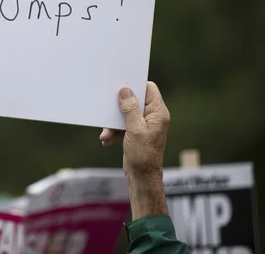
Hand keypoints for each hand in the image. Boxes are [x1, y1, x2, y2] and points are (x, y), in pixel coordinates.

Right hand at [99, 82, 170, 218]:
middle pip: (134, 101)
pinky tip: (107, 140)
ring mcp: (144, 125)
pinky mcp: (135, 133)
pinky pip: (123, 125)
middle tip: (108, 110)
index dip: (135, 86)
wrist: (142, 178)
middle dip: (119, 108)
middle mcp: (153, 117)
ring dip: (113, 123)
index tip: (120, 86)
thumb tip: (125, 90)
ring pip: (125, 114)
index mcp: (158, 113)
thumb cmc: (143, 155)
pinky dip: (114, 131)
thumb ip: (130, 109)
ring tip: (106, 134)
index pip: (149, 89)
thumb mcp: (134, 129)